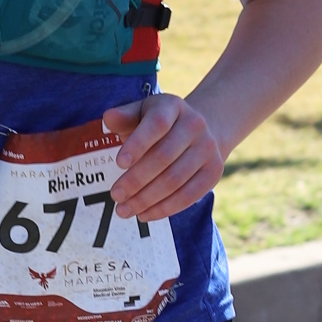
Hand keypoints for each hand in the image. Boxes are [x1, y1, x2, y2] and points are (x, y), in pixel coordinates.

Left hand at [108, 92, 224, 221]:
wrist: (201, 131)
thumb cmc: (160, 125)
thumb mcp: (142, 114)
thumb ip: (124, 117)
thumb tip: (108, 118)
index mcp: (173, 107)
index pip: (156, 124)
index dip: (138, 144)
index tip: (119, 163)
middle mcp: (195, 125)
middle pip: (164, 156)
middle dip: (136, 180)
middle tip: (116, 196)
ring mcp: (208, 149)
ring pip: (175, 180)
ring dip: (147, 199)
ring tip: (124, 210)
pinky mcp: (214, 172)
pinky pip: (189, 195)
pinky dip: (165, 208)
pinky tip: (144, 215)